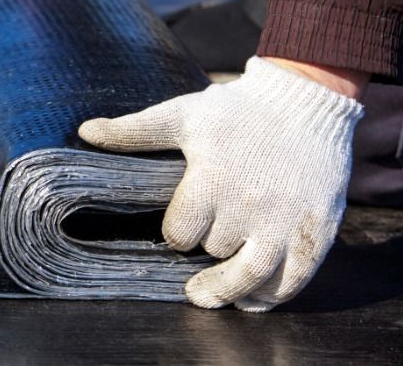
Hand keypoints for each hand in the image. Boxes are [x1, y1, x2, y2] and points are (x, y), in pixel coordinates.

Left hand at [78, 57, 364, 311]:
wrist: (305, 100)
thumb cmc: (237, 109)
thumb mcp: (182, 115)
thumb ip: (134, 130)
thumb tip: (85, 132)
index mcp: (213, 177)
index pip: (180, 231)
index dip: (174, 233)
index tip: (178, 228)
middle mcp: (250, 202)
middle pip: (214, 250)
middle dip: (205, 250)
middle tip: (199, 248)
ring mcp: (286, 219)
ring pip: (251, 274)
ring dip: (227, 293)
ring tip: (205, 297)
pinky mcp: (317, 228)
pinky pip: (294, 277)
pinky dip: (271, 297)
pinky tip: (252, 301)